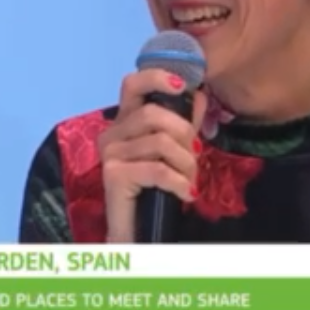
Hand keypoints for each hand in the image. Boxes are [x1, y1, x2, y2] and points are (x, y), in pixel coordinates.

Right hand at [98, 69, 207, 242]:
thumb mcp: (175, 150)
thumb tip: (200, 93)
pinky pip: (158, 169)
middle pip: (154, 113)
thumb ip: (185, 122)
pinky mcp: (113, 174)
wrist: (140, 232)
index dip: (158, 77)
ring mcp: (110, 153)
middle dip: (185, 135)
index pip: (133, 83)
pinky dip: (180, 183)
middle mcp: (111, 133)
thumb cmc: (156, 190)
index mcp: (124, 121)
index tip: (183, 85)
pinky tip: (186, 195)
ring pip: (161, 142)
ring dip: (187, 165)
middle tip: (194, 158)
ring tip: (189, 182)